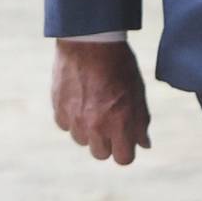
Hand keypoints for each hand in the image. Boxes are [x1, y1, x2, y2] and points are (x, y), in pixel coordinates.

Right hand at [51, 39, 151, 164]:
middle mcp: (95, 125)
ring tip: (95, 105)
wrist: (89, 41)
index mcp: (120, 121)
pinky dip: (72, 118)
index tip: (126, 142)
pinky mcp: (58, 110)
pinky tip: (80, 99)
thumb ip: (141, 121)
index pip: (123, 159)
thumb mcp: (138, 91)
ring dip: (89, 130)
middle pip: (101, 154)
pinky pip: (66, 126)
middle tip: (111, 121)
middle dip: (108, 142)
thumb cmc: (119, 64)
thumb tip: (143, 144)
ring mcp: (74, 119)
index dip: (126, 151)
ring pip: (82, 140)